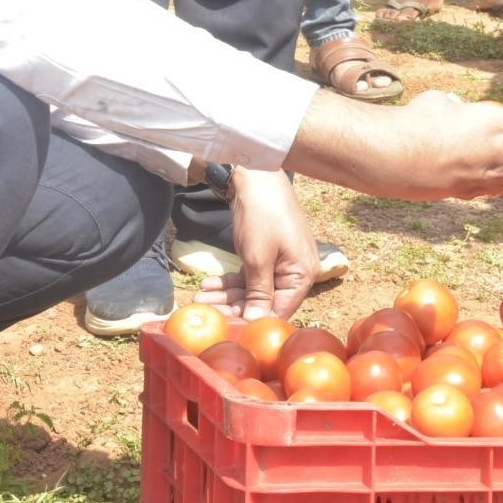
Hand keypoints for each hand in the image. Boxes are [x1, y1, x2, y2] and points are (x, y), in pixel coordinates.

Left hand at [193, 169, 318, 321]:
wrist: (256, 173)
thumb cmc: (261, 214)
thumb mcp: (258, 258)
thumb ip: (258, 293)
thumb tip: (257, 324)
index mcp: (303, 276)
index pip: (279, 311)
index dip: (253, 322)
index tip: (226, 329)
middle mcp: (295, 272)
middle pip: (263, 301)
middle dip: (232, 307)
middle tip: (205, 311)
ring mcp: (280, 262)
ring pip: (253, 288)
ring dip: (226, 294)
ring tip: (199, 298)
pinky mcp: (266, 253)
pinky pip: (249, 274)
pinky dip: (230, 280)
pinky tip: (208, 284)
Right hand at [284, 87, 502, 201]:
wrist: (396, 153)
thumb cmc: (419, 119)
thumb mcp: (445, 102)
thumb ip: (466, 112)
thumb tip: (463, 113)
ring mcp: (489, 183)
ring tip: (485, 160)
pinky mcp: (469, 196)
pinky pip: (489, 191)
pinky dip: (484, 183)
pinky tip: (462, 169)